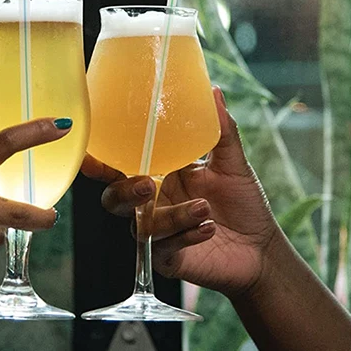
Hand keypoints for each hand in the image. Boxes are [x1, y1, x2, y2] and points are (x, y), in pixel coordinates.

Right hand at [81, 89, 280, 299]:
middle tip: (148, 185)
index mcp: (159, 173)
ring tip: (204, 208)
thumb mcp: (232, 163)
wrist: (261, 249)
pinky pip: (164, 248)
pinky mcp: (168, 258)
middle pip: (114, 198)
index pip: (120, 165)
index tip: (89, 156)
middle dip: (125, 192)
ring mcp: (158, 232)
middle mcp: (152, 203)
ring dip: (172, 216)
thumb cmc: (243, 203)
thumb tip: (215, 91)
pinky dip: (186, 235)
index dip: (98, 161)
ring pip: (141, 225)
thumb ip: (221, 130)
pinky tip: (208, 228)